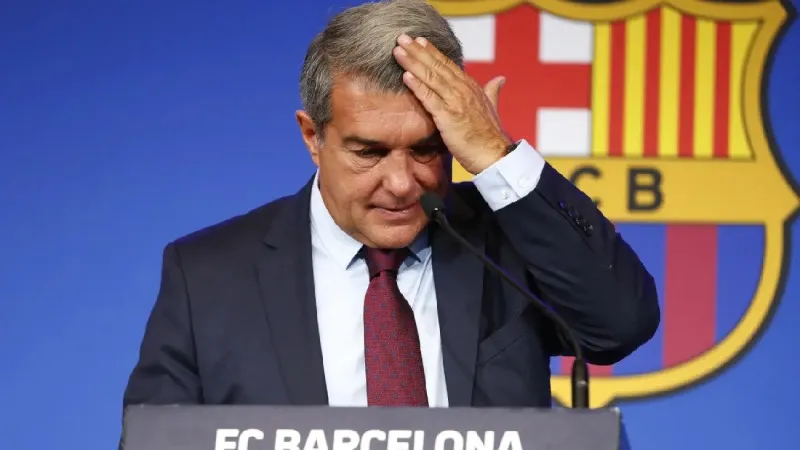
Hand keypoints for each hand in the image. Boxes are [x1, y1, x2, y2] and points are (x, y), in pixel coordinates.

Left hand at [393, 33, 511, 174]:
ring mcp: (455, 102)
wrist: (494, 154)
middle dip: (418, 51)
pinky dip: (418, 86)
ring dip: (413, 63)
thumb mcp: (492, 108)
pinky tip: (405, 76)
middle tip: (402, 38)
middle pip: (437, 66)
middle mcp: (463, 90)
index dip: (432, 52)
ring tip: (398, 51)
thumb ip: (493, 91)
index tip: (419, 41)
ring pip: (431, 77)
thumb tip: (500, 79)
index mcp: (471, 87)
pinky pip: (430, 98)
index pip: (448, 65)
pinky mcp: (448, 116)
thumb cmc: (490, 135)